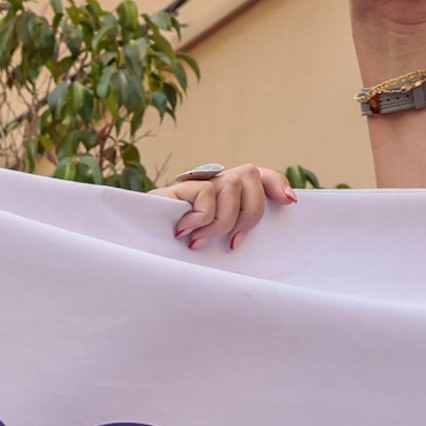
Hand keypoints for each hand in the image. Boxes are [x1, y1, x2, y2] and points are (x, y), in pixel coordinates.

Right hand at [157, 161, 295, 250]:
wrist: (136, 246)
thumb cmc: (175, 252)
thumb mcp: (213, 241)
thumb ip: (234, 230)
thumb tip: (267, 223)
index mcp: (225, 192)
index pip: (258, 174)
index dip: (276, 183)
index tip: (289, 202)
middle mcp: (214, 182)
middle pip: (251, 176)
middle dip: (249, 214)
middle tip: (232, 242)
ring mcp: (196, 184)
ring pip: (232, 187)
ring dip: (221, 222)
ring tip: (199, 241)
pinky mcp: (178, 189)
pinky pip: (207, 196)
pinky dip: (201, 219)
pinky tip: (183, 232)